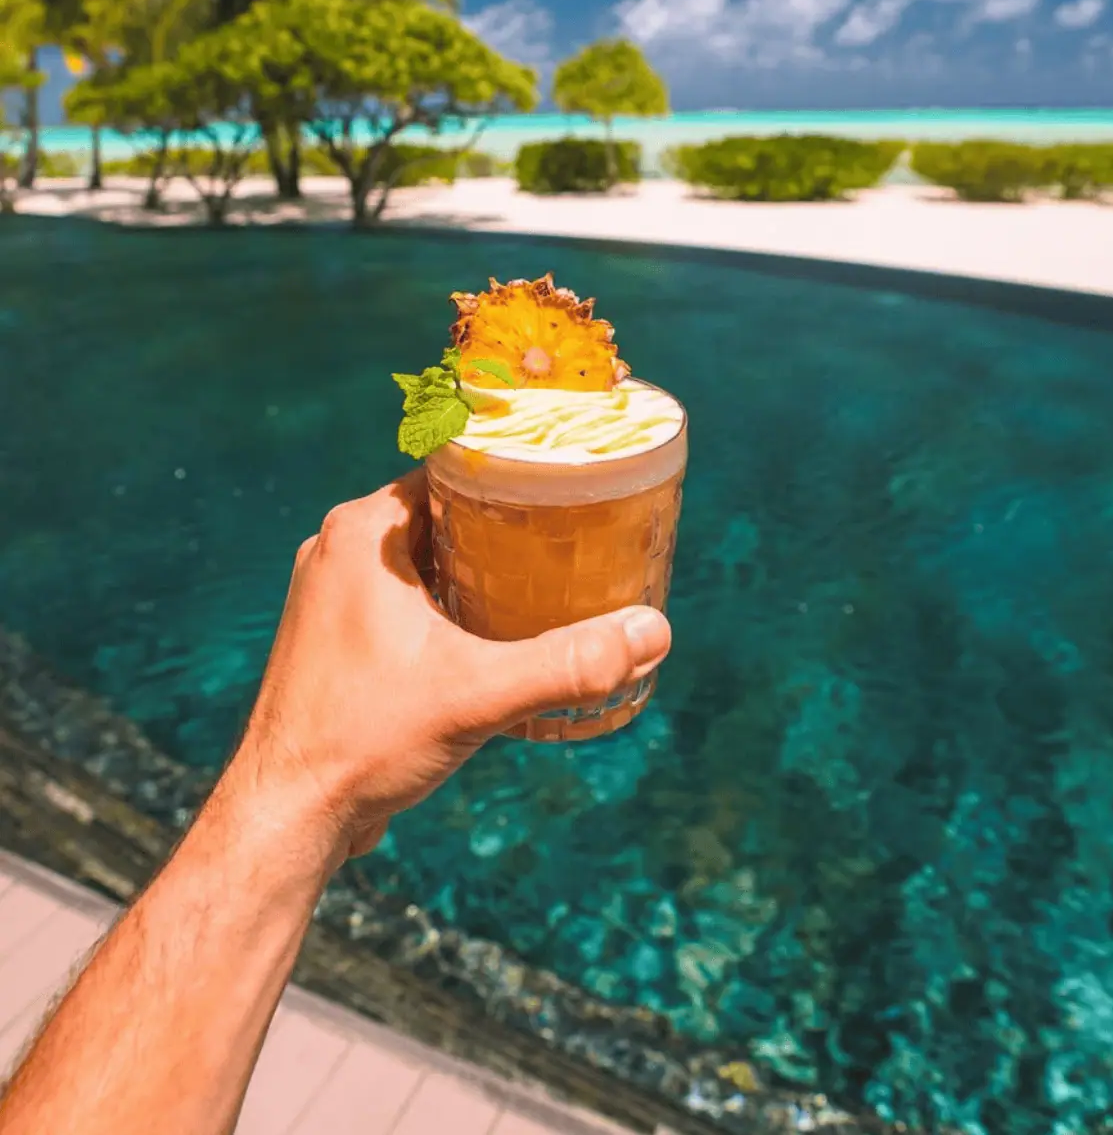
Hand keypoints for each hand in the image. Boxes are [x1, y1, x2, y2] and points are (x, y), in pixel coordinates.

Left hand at [234, 470, 671, 868]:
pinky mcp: (335, 643)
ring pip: (425, 562)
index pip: (452, 470)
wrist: (285, 818)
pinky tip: (495, 639)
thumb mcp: (478, 694)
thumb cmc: (361, 742)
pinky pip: (405, 602)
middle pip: (444, 515)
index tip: (568, 487)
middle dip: (507, 529)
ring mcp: (333, 598)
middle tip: (575, 542)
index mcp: (364, 533)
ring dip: (479, 572)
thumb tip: (652, 633)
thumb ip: (568, 663)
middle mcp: (340, 552)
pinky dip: (450, 609)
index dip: (512, 475)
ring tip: (548, 587)